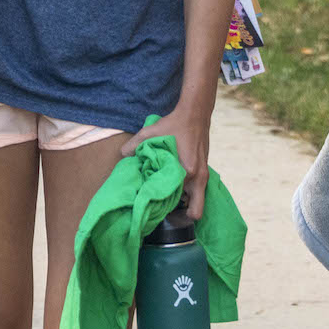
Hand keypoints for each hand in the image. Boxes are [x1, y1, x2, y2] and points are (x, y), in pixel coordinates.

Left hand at [124, 96, 212, 221]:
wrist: (196, 114)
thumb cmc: (174, 124)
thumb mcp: (151, 131)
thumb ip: (135, 145)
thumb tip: (122, 155)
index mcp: (186, 171)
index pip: (176, 200)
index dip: (165, 207)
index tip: (155, 208)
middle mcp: (198, 177)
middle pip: (194, 212)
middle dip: (181, 214)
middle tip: (164, 210)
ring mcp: (204, 176)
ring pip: (198, 203)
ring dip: (186, 204)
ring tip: (169, 199)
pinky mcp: (205, 172)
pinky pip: (199, 192)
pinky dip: (189, 193)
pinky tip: (175, 186)